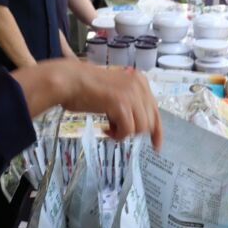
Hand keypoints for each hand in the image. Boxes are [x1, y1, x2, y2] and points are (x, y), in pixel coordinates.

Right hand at [14, 61, 161, 149]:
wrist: (70, 81)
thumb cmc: (86, 88)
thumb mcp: (116, 92)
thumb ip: (130, 104)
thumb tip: (141, 126)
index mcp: (140, 81)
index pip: (156, 110)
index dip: (157, 131)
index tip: (156, 146)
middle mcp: (139, 86)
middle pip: (149, 122)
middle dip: (134, 132)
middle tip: (116, 130)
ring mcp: (131, 94)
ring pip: (140, 128)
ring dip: (124, 134)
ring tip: (109, 128)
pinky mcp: (121, 104)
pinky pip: (128, 130)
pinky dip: (117, 135)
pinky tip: (105, 129)